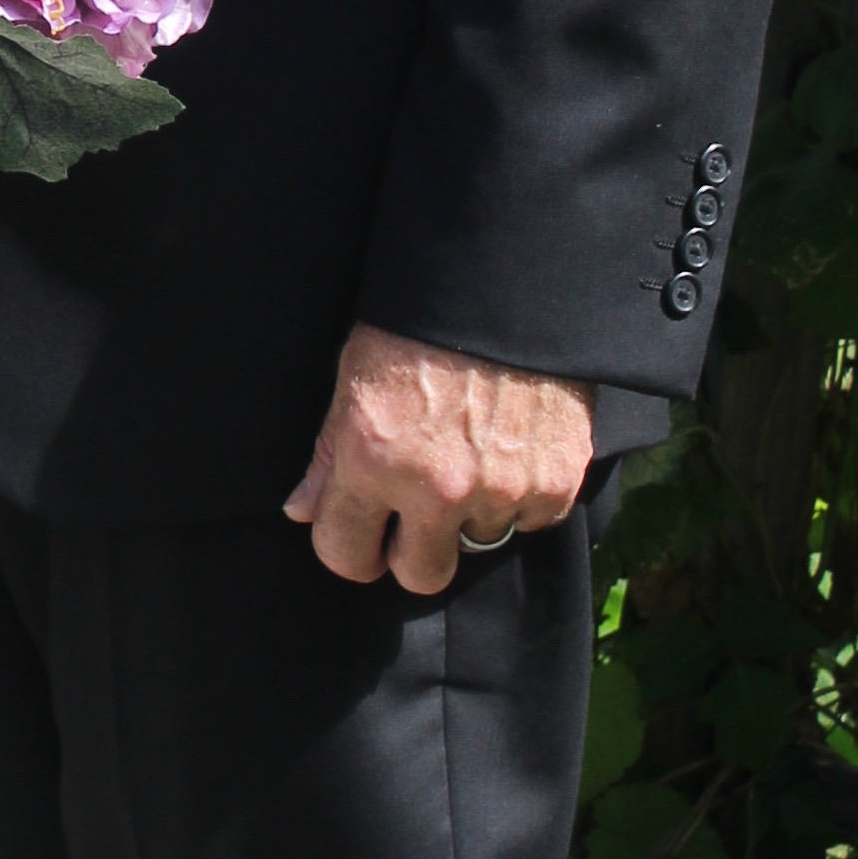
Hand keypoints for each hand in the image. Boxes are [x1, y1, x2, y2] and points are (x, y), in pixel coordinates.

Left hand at [284, 323, 594, 595]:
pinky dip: (522, 495)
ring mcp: (500, 490)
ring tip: (471, 453)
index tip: (361, 537)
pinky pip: (532, 520)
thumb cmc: (418, 324)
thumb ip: (329, 456)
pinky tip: (511, 448)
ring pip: (479, 540)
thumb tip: (303, 511)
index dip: (350, 548)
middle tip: (419, 513)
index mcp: (373, 462)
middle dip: (415, 550)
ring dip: (473, 512)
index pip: (346, 556)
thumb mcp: (354, 379)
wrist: (504, 284)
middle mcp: (436, 488)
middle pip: (420, 574)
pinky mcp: (554, 483)